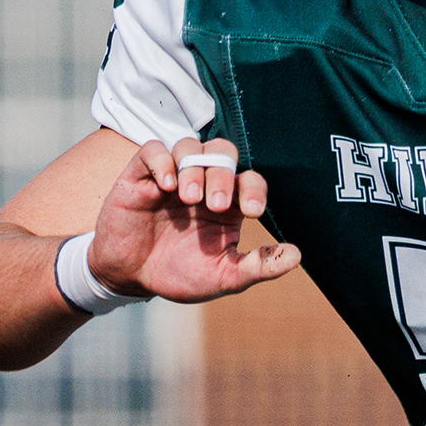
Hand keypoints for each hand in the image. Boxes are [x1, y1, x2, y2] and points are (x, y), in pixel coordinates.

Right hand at [89, 135, 300, 305]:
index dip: (254, 189)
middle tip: (212, 205)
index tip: (251, 211)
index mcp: (227, 202)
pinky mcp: (139, 177)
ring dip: (193, 168)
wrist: (130, 279)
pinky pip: (152, 150)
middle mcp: (201, 182)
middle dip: (221, 176)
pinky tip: (165, 185)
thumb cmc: (178, 274)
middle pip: (222, 153)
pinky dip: (162, 161)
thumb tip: (296, 256)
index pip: (249, 179)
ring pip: (189, 146)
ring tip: (187, 198)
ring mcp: (170, 177)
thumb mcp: (222, 277)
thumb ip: (257, 267)